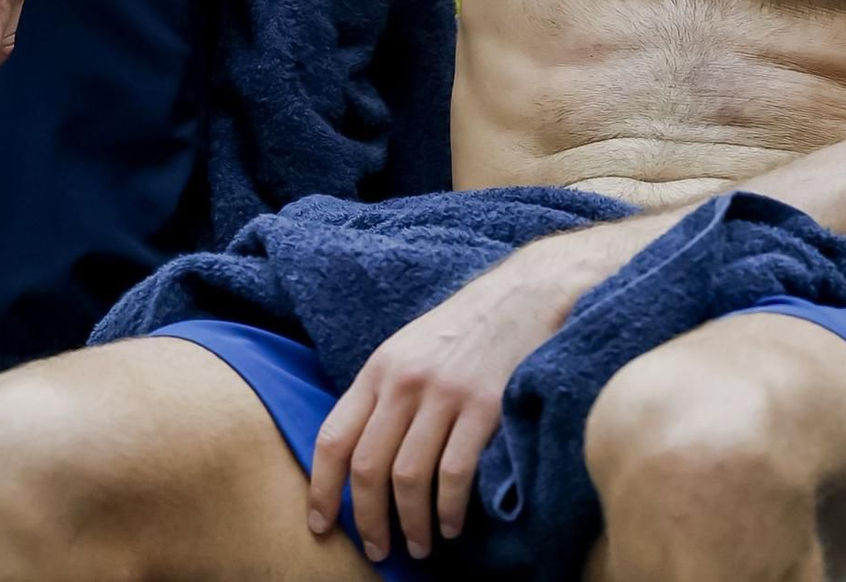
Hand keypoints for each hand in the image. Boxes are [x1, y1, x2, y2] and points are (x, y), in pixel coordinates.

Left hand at [307, 235, 595, 564]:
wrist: (524, 295)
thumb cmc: (464, 329)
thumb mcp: (409, 348)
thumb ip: (383, 394)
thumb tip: (358, 460)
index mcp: (380, 368)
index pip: (334, 437)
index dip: (322, 489)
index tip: (321, 526)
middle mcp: (406, 380)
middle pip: (369, 466)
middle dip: (368, 520)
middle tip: (378, 551)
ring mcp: (445, 393)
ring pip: (408, 477)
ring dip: (410, 524)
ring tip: (417, 547)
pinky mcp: (484, 406)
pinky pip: (455, 474)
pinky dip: (449, 511)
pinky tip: (452, 527)